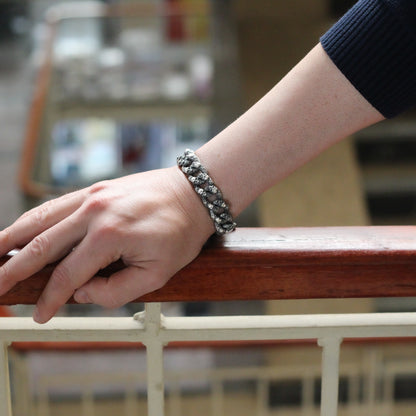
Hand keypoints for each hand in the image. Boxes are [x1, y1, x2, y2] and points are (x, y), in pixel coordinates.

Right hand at [0, 167, 213, 322]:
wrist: (194, 194)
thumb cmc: (181, 233)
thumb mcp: (157, 274)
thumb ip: (116, 290)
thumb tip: (82, 293)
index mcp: (109, 235)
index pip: (68, 275)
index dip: (51, 298)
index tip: (38, 316)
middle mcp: (93, 211)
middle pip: (41, 244)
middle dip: (11, 269)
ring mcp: (92, 195)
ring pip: (40, 218)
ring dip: (11, 238)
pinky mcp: (95, 188)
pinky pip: (56, 205)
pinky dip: (33, 219)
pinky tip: (21, 230)